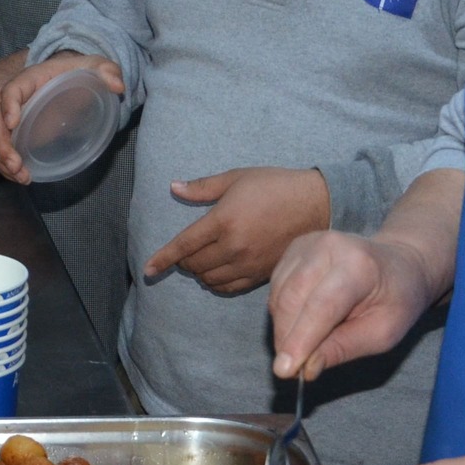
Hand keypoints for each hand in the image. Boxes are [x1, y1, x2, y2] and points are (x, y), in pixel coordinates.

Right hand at [0, 53, 123, 183]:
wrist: (69, 76)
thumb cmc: (78, 72)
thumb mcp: (94, 67)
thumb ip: (107, 71)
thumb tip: (118, 85)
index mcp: (32, 78)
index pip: (12, 89)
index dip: (8, 105)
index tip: (13, 123)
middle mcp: (14, 95)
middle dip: (1, 145)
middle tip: (17, 166)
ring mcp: (8, 112)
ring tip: (19, 176)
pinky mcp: (10, 127)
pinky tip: (15, 174)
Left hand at [142, 168, 330, 293]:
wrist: (315, 204)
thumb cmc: (274, 185)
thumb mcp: (235, 178)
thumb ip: (202, 187)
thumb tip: (173, 188)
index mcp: (223, 220)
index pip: (183, 246)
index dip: (163, 258)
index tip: (148, 270)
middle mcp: (233, 246)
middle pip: (194, 264)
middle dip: (183, 260)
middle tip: (187, 250)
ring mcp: (247, 263)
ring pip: (209, 279)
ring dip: (199, 272)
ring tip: (202, 259)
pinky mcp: (260, 274)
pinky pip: (229, 287)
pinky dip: (216, 283)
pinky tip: (217, 273)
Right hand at [268, 230, 437, 379]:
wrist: (401, 262)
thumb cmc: (396, 300)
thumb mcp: (384, 333)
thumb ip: (344, 348)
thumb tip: (306, 368)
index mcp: (359, 265)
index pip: (321, 306)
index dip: (300, 340)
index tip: (284, 371)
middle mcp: (328, 247)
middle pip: (292, 299)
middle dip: (286, 338)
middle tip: (292, 368)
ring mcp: (308, 244)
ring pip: (279, 295)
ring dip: (284, 327)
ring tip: (307, 342)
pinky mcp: (295, 249)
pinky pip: (277, 288)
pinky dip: (283, 313)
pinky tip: (303, 321)